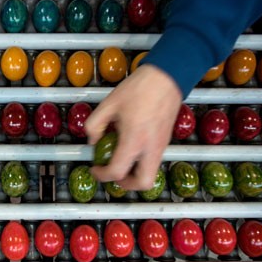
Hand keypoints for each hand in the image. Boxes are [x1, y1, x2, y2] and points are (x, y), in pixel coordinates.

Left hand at [85, 64, 181, 189]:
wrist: (167, 77)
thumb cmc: (138, 89)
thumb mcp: (108, 104)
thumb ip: (94, 125)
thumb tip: (94, 141)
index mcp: (134, 140)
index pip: (117, 171)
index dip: (102, 175)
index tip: (95, 169)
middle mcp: (151, 148)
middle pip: (143, 183)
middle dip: (126, 185)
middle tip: (113, 174)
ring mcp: (161, 146)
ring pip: (151, 174)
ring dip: (135, 174)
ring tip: (121, 160)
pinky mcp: (165, 141)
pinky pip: (154, 161)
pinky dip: (141, 163)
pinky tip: (131, 147)